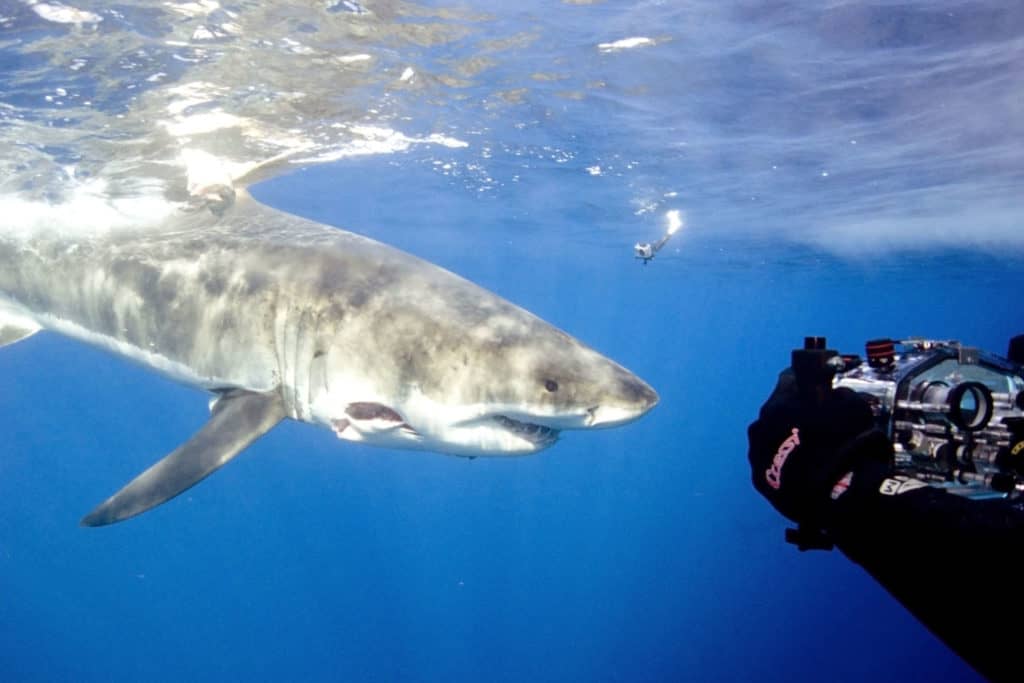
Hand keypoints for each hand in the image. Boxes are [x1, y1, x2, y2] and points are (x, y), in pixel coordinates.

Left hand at [747, 369, 891, 525]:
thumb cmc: (848, 445)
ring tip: (810, 455)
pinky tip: (802, 473)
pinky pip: (770, 464)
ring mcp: (756, 453)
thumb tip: (835, 395)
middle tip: (817, 428)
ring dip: (786, 442)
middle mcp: (761, 424)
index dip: (805, 384)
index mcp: (780, 401)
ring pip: (770, 439)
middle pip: (777, 411)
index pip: (789, 379)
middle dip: (794, 416)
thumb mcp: (856, 408)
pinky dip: (783, 466)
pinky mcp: (758, 478)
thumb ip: (841, 395)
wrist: (838, 494)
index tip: (816, 392)